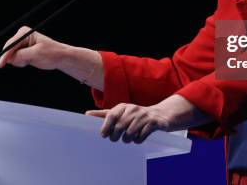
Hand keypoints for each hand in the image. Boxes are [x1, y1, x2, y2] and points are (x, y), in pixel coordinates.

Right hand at [0, 26, 69, 69]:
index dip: (5, 55)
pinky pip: (15, 60)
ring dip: (20, 61)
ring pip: (12, 57)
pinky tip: (30, 61)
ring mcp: (21, 45)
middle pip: (9, 51)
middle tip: (27, 61)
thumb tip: (9, 59)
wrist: (60, 57)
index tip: (1, 64)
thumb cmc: (52, 52)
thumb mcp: (36, 53)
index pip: (11, 44)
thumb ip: (21, 55)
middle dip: (16, 58)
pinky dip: (21, 63)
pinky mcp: (22, 52)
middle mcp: (21, 37)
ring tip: (31, 59)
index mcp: (25, 33)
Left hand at [85, 95, 209, 143]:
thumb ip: (104, 114)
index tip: (104, 135)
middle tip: (117, 139)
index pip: (111, 116)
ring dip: (128, 139)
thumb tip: (86, 114)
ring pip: (130, 134)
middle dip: (116, 136)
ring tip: (129, 138)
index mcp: (123, 107)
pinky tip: (139, 138)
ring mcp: (144, 116)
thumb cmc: (136, 115)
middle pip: (120, 127)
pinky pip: (141, 136)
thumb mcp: (121, 112)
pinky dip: (138, 140)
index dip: (106, 127)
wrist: (160, 115)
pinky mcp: (153, 123)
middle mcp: (133, 109)